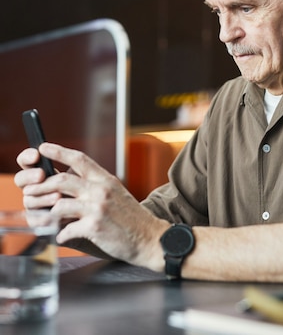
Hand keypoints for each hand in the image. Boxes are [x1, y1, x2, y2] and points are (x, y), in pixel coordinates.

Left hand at [16, 143, 168, 268]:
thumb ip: (96, 186)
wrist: (149, 238)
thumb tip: (71, 183)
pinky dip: (61, 234)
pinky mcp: (95, 226)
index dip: (58, 151)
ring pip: (60, 205)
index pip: (79, 159)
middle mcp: (101, 189)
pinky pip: (67, 229)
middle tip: (31, 191)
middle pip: (62, 180)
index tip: (42, 147)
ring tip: (43, 219)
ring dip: (47, 213)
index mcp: (105, 179)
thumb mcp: (116, 193)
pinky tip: (60, 236)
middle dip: (42, 186)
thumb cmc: (131, 218)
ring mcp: (98, 208)